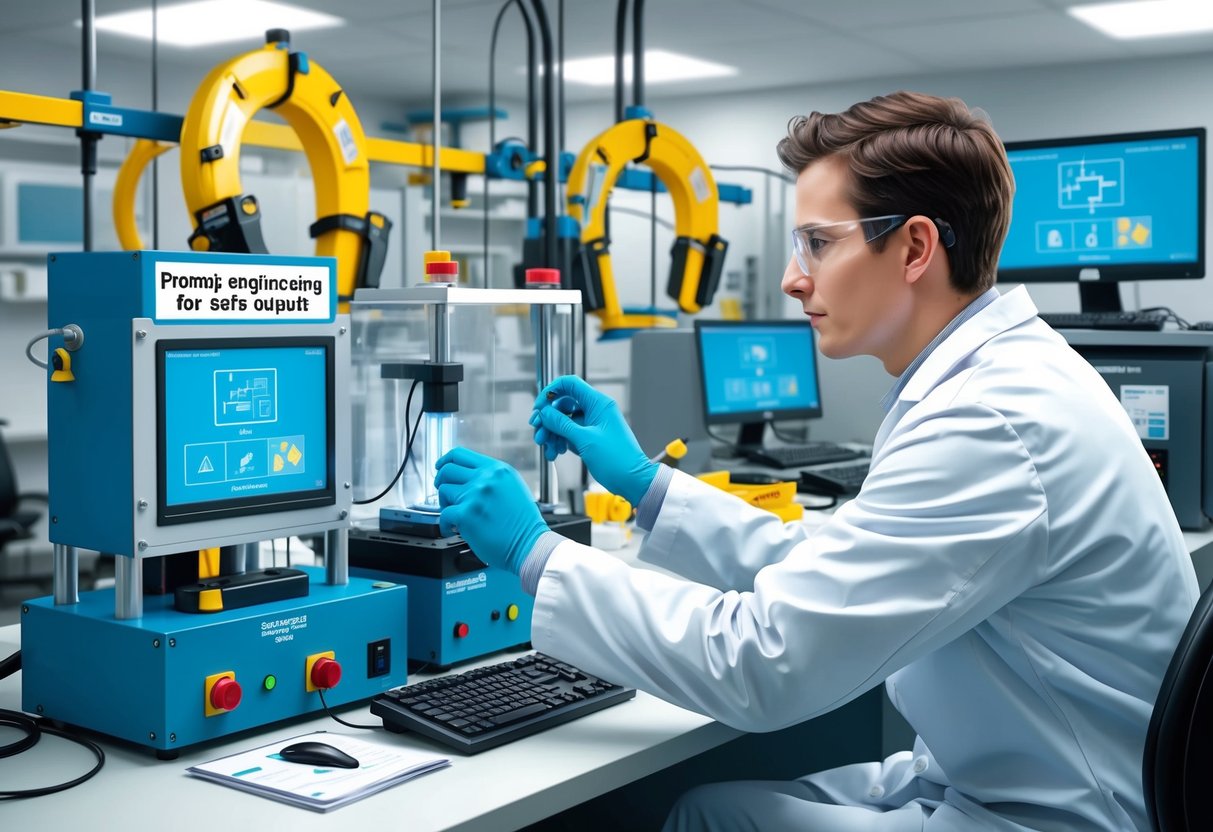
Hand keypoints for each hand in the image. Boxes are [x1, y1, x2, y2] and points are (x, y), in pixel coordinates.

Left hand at [434, 447, 548, 574]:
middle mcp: (486, 478)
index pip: (460, 454)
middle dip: (441, 483)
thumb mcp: (512, 487)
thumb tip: (467, 477)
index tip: (440, 467)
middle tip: (445, 495)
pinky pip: (443, 515)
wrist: (529, 544)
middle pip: (447, 470)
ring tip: (457, 515)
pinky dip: (445, 525)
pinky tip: (454, 529)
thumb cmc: (523, 522)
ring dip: (445, 504)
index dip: (445, 461)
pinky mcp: (466, 514)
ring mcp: (475, 495)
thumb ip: (491, 478)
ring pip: (443, 491)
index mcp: (497, 469)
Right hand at [530, 375, 657, 505]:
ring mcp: (591, 424)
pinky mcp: (589, 438)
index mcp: (598, 403)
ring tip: (547, 449)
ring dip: (552, 434)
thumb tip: (544, 412)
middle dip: (548, 420)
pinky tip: (555, 453)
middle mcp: (595, 410)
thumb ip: (562, 424)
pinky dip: (560, 442)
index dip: (551, 392)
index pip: (570, 384)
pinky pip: (569, 434)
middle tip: (538, 433)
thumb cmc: (617, 459)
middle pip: (562, 405)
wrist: (632, 480)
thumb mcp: (584, 440)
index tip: (539, 408)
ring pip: (563, 421)